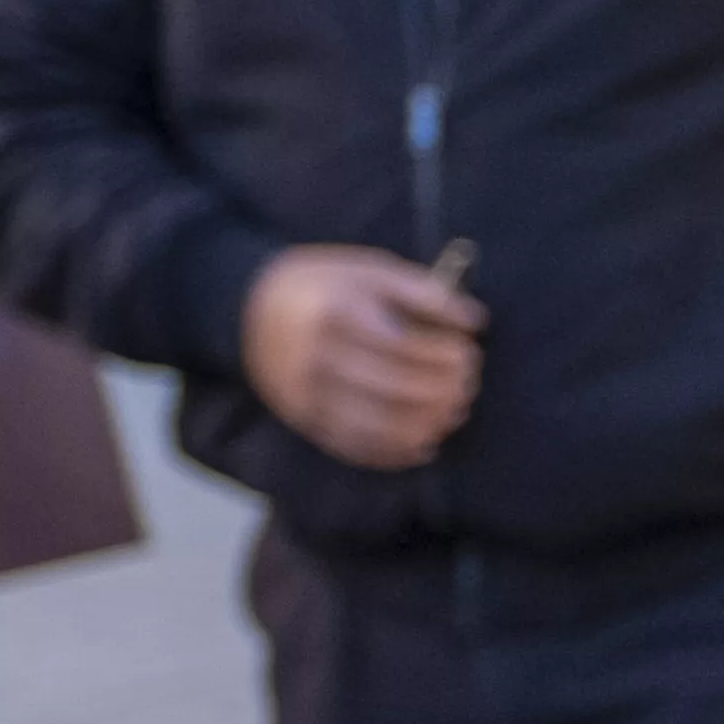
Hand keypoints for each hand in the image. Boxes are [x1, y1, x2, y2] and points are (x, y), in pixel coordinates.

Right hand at [239, 243, 482, 468]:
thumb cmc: (323, 284)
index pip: (403, 348)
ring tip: (453, 414)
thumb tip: (476, 321)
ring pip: (376, 426)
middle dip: (443, 392)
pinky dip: (393, 453)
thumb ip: (424, 291)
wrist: (247, 306)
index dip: (445, 356)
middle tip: (467, 386)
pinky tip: (424, 445)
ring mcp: (305, 394)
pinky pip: (351, 447)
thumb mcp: (370, 269)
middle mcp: (316, 359)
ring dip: (426, 426)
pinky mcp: (300, 419)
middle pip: (394, 389)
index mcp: (335, 316)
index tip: (468, 354)